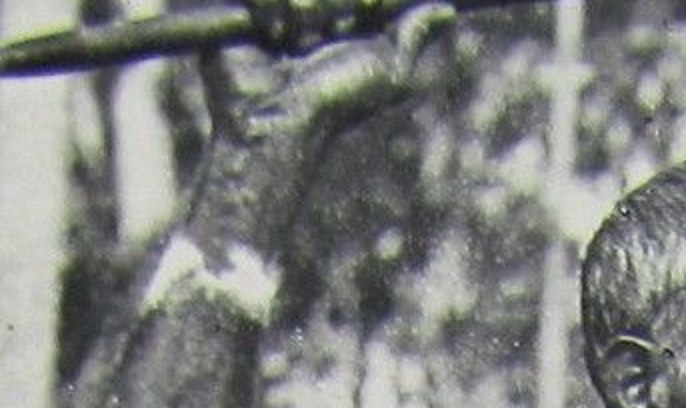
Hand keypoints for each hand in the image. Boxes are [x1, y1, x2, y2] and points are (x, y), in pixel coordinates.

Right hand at [190, 2, 453, 253]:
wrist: (279, 119)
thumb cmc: (336, 101)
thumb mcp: (388, 69)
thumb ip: (412, 35)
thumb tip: (447, 8)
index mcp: (345, 17)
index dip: (362, 5)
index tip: (363, 16)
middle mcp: (312, 10)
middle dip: (332, 5)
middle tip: (321, 37)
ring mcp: (276, 10)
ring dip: (303, 10)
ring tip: (295, 43)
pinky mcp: (239, 11)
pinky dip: (270, 11)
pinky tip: (273, 39)